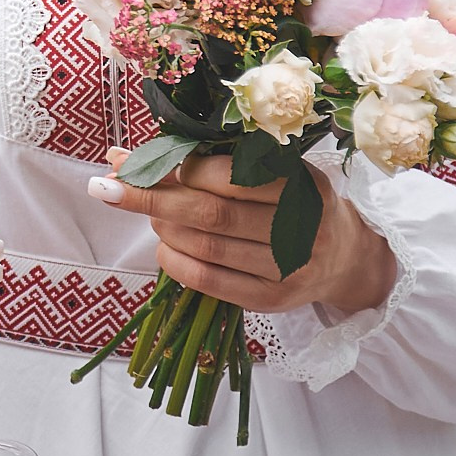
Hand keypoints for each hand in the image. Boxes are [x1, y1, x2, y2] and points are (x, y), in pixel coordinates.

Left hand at [91, 149, 397, 314]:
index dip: (177, 168)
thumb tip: (123, 156)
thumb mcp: (270, 170)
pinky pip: (213, 282)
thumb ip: (209, 160)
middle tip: (110, 187)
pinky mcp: (274, 300)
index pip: (229, 176)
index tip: (133, 161)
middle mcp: (302, 226)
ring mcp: (290, 267)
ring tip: (147, 214)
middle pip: (211, 213)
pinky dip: (177, 263)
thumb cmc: (293, 200)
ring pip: (208, 247)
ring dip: (163, 229)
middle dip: (152, 199)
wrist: (345, 256)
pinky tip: (163, 247)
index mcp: (301, 183)